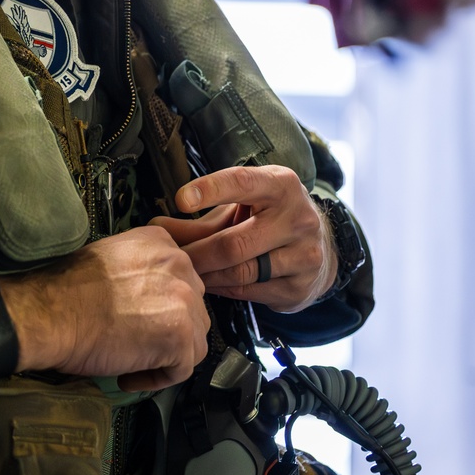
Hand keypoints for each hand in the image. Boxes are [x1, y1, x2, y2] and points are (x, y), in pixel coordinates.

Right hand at [0, 225, 209, 393]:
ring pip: (194, 340)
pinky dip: (156, 378)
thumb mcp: (111, 258)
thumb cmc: (65, 290)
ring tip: (133, 362)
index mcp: (161, 242)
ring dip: (167, 355)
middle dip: (170, 330)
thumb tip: (148, 297)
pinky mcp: (180, 336)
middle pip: (194, 308)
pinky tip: (129, 375)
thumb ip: (140, 270)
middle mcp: (179, 265)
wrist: (49, 313)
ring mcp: (184, 300)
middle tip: (139, 343)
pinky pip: (182, 369)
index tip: (142, 320)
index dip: (164, 306)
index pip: (182, 280)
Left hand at [151, 166, 337, 311]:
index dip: (210, 190)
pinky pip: (249, 291)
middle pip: (234, 243)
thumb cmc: (269, 219)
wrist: (319, 249)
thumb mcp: (241, 208)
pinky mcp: (300, 287)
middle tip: (169, 258)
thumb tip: (155, 229)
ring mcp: (304, 255)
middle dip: (195, 253)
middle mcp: (298, 218)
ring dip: (205, 275)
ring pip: (240, 272)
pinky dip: (221, 289)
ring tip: (183, 272)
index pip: (243, 182)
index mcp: (281, 185)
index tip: (181, 199)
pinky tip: (207, 284)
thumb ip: (201, 218)